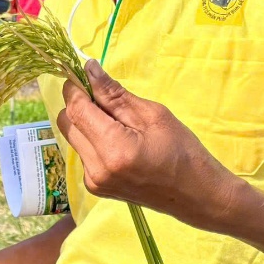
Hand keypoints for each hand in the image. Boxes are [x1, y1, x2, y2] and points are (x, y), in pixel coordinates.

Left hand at [54, 60, 243, 229]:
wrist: (195, 194)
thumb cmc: (182, 151)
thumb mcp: (153, 115)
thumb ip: (115, 94)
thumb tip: (89, 69)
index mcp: (113, 149)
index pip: (76, 110)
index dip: (75, 87)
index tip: (82, 72)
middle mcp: (96, 168)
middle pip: (68, 123)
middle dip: (79, 104)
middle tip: (105, 97)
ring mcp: (93, 181)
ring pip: (73, 137)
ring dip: (86, 122)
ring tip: (117, 121)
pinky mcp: (95, 186)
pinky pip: (82, 152)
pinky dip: (93, 139)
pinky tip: (117, 140)